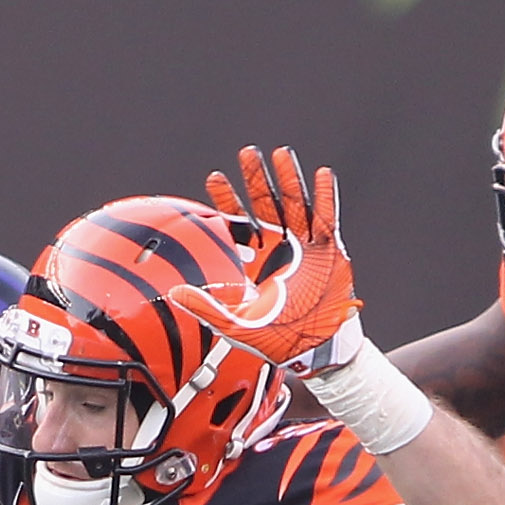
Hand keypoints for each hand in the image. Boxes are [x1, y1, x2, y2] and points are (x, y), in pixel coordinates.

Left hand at [189, 147, 361, 366]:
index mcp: (256, 262)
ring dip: (289, 180)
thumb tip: (174, 293)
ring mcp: (306, 248)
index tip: (214, 178)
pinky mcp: (330, 252)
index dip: (227, 200)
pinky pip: (328, 219)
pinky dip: (326, 197)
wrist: (314, 351)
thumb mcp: (235, 326)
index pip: (239, 223)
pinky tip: (321, 175)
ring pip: (296, 205)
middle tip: (246, 153)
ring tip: (281, 154)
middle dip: (257, 179)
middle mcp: (280, 249)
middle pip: (267, 205)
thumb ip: (206, 308)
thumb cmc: (276, 340)